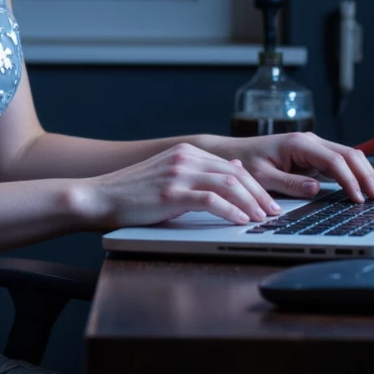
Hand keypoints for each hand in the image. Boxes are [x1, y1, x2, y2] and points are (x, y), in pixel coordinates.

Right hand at [79, 143, 288, 229]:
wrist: (99, 197)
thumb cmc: (133, 193)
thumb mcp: (171, 176)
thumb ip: (200, 172)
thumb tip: (234, 170)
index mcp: (186, 152)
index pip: (232, 166)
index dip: (255, 185)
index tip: (269, 202)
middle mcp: (185, 157)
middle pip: (236, 173)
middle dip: (259, 194)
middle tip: (274, 212)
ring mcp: (177, 173)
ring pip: (227, 184)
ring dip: (250, 203)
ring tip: (262, 219)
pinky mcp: (171, 192)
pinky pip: (210, 200)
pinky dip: (230, 211)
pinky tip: (240, 221)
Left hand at [215, 130, 373, 204]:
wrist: (235, 154)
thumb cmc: (246, 163)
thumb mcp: (263, 177)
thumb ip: (289, 183)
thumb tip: (316, 189)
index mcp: (299, 143)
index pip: (334, 160)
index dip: (350, 179)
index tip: (358, 198)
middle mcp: (310, 142)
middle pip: (349, 154)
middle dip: (365, 174)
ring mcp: (314, 148)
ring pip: (348, 157)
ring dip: (363, 174)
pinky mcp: (314, 157)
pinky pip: (339, 163)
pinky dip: (353, 175)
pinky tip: (362, 188)